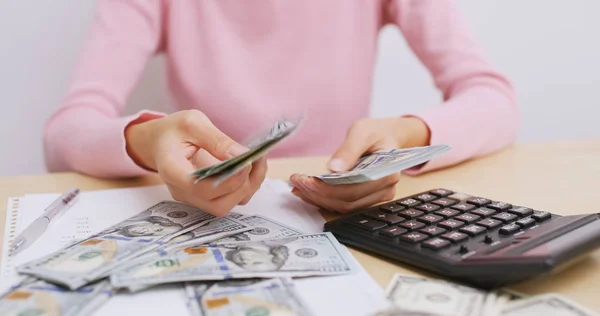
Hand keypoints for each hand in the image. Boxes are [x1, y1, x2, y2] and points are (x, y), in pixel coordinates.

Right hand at [124, 110, 266, 215]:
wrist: (161, 141)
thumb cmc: (174, 131)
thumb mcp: (193, 122)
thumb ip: (216, 140)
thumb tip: (242, 156)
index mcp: (172, 171)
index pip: (200, 188)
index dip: (227, 181)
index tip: (246, 163)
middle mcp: (182, 191)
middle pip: (217, 204)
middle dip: (241, 185)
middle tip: (255, 159)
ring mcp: (194, 197)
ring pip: (226, 205)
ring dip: (248, 186)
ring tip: (258, 160)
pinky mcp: (206, 197)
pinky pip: (230, 199)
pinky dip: (246, 186)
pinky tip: (253, 165)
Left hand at [289, 116, 429, 212]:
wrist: (386, 136)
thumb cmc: (376, 132)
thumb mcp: (362, 131)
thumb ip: (349, 149)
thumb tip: (333, 168)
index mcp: (387, 173)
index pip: (354, 189)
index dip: (328, 188)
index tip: (307, 179)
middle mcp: (384, 190)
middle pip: (347, 201)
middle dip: (318, 193)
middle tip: (297, 181)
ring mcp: (376, 197)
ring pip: (343, 206)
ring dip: (317, 198)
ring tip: (298, 185)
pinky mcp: (365, 199)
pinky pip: (342, 203)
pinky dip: (322, 198)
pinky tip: (306, 190)